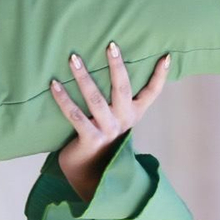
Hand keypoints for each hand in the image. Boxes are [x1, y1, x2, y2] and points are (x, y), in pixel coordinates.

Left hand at [51, 42, 170, 199]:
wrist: (90, 174)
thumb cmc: (102, 139)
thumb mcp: (116, 120)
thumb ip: (118, 101)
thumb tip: (112, 68)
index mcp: (134, 114)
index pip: (152, 93)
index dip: (160, 75)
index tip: (166, 55)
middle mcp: (124, 121)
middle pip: (122, 88)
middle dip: (116, 65)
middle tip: (110, 45)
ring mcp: (107, 130)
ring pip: (95, 98)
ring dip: (83, 76)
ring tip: (73, 58)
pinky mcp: (90, 139)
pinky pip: (75, 115)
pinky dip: (63, 98)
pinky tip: (54, 84)